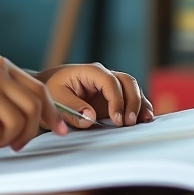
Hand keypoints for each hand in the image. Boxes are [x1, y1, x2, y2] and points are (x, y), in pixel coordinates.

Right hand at [0, 56, 66, 151]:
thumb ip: (2, 97)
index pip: (39, 90)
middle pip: (34, 110)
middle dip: (26, 134)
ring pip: (17, 125)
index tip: (61, 130)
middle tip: (10, 145)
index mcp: (0, 66)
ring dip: (0, 140)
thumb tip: (32, 124)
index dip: (53, 113)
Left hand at [38, 64, 153, 128]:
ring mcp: (110, 86)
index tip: (117, 120)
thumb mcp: (55, 98)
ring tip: (144, 121)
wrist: (48, 88)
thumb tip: (91, 118)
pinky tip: (145, 119)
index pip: (110, 82)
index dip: (117, 100)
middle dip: (132, 101)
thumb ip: (72, 108)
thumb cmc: (51, 91)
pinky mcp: (113, 97)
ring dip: (140, 104)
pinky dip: (140, 107)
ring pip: (132, 88)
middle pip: (127, 82)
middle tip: (129, 123)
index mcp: (90, 72)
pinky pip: (131, 98)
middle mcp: (104, 76)